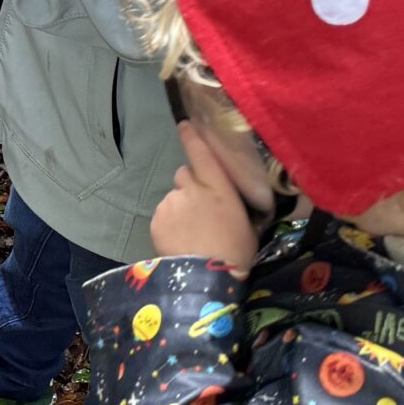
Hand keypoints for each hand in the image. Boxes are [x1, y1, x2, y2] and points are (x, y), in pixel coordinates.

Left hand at [148, 122, 259, 266]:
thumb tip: (233, 199)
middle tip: (199, 210)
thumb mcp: (247, 224)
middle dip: (190, 186)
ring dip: (179, 208)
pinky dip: (168, 224)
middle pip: (184, 175)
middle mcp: (192, 188)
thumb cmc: (236, 252)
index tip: (185, 125)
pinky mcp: (156, 219)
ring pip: (173, 197)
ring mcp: (171, 202)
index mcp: (218, 187)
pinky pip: (162, 215)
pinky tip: (179, 240)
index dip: (192, 137)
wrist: (206, 278)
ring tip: (190, 232)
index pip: (201, 153)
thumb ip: (233, 203)